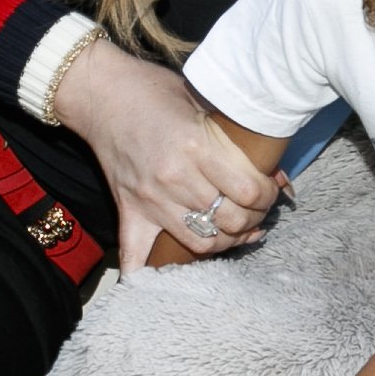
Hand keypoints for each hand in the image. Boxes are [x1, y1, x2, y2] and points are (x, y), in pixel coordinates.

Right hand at [50, 43, 280, 272]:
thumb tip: (275, 172)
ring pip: (202, 244)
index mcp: (196, 147)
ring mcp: (150, 200)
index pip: (250, 192)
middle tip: (259, 210)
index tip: (272, 189)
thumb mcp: (203, 103)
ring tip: (237, 231)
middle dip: (255, 219)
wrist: (99, 92)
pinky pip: (135, 256)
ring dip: (226, 242)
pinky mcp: (129, 210)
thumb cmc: (153, 91)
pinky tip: (162, 285)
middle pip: (231, 221)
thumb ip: (237, 139)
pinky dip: (146, 276)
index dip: (270, 195)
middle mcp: (174, 179)